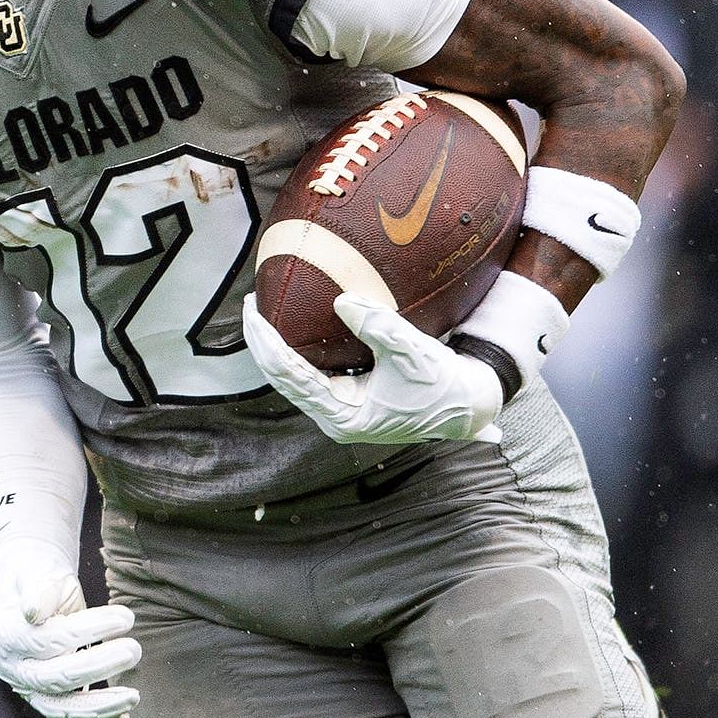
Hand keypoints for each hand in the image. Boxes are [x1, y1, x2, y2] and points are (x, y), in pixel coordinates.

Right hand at [0, 550, 139, 717]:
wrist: (33, 594)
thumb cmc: (41, 578)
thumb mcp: (38, 573)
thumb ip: (39, 591)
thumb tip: (33, 612)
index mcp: (5, 634)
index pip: (48, 639)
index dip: (88, 630)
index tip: (125, 617)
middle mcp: (12, 667)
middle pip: (54, 678)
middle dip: (98, 667)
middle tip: (134, 650)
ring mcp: (28, 689)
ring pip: (61, 710)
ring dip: (100, 707)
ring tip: (134, 695)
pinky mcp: (46, 701)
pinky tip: (123, 716)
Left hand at [242, 292, 502, 445]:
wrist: (467, 404)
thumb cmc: (443, 385)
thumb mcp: (415, 353)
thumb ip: (379, 327)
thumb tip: (341, 300)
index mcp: (343, 417)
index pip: (288, 375)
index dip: (266, 341)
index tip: (253, 310)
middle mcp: (333, 416)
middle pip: (281, 376)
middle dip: (261, 340)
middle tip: (250, 300)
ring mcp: (337, 407)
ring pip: (291, 374)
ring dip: (274, 343)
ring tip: (260, 307)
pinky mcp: (344, 396)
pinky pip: (308, 370)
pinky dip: (295, 346)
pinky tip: (288, 322)